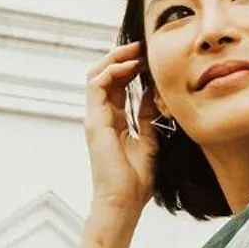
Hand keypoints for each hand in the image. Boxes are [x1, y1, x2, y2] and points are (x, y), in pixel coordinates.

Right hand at [84, 41, 157, 219]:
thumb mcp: (150, 140)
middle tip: (142, 46)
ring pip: (96, 75)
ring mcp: (95, 118)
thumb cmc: (136, 179)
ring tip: (136, 51)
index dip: (130, 67)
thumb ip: (148, 117)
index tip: (149, 57)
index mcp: (113, 121)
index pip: (116, 85)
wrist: (124, 201)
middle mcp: (101, 116)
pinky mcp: (94, 121)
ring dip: (115, 59)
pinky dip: (111, 71)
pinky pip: (96, 85)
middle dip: (122, 57)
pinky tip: (129, 67)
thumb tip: (154, 94)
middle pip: (104, 75)